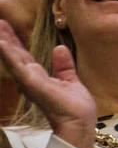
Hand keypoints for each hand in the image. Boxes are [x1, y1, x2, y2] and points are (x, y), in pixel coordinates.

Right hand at [0, 22, 95, 147]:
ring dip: (4, 43)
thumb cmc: (74, 106)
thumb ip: (63, 65)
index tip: (4, 25)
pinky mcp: (33, 84)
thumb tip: (59, 48)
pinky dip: (10, 55)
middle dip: (5, 38)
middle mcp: (29, 78)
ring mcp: (29, 81)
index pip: (22, 55)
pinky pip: (19, 67)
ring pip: (13, 58)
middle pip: (14, 54)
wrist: (79, 122)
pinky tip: (2, 44)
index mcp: (37, 76)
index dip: (13, 40)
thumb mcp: (69, 79)